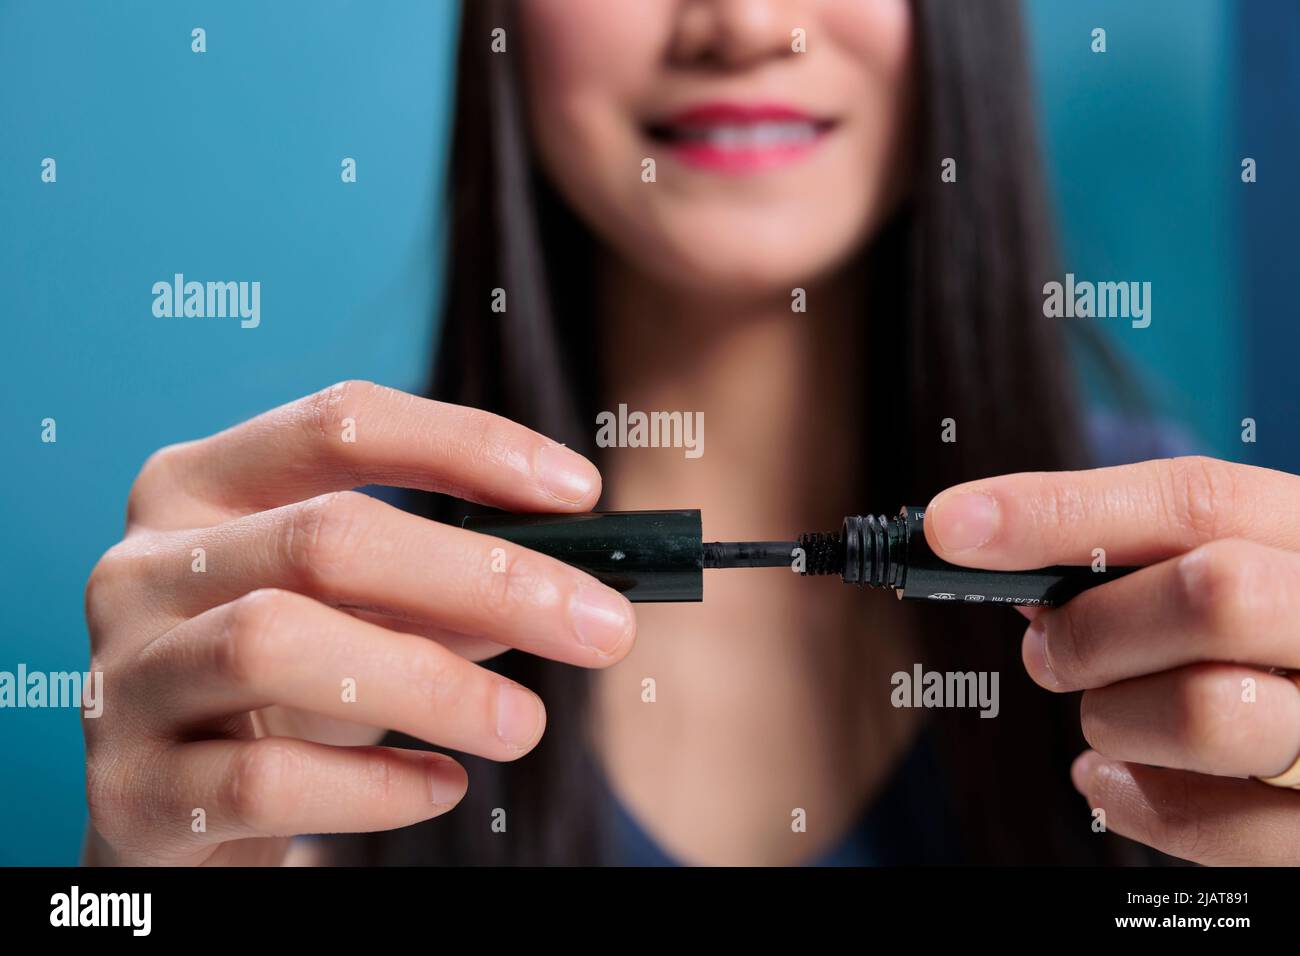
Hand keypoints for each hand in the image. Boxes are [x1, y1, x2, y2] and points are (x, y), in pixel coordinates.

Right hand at [82, 381, 635, 864]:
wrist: (166, 814)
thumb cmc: (278, 692)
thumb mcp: (356, 621)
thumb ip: (439, 593)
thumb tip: (564, 582)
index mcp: (201, 487)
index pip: (339, 422)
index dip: (468, 444)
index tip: (579, 490)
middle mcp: (144, 564)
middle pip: (327, 538)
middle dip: (486, 578)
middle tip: (603, 627)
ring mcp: (125, 676)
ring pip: (279, 646)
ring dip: (435, 684)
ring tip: (525, 724)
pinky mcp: (130, 793)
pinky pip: (266, 778)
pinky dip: (377, 786)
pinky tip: (441, 785)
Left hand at [925, 456, 1299, 864]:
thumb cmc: (1261, 637)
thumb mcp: (1229, 565)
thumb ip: (1132, 556)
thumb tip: (984, 542)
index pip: (1196, 499)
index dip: (1059, 508)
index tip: (949, 525)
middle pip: (1212, 595)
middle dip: (1094, 626)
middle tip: (1045, 650)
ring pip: (1209, 713)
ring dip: (1115, 717)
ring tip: (1109, 713)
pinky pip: (1215, 826)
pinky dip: (1131, 797)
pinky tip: (1109, 775)